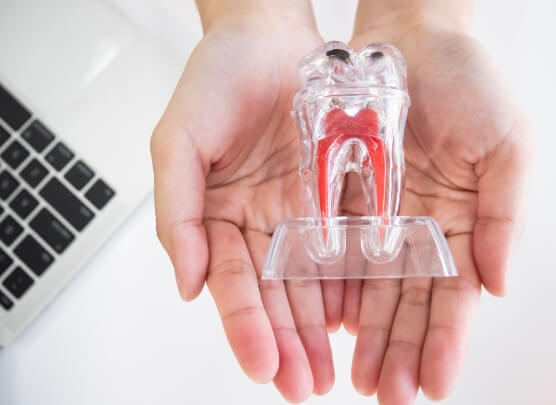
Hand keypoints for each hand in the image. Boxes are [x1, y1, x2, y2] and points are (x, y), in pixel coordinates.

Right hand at [151, 2, 336, 400]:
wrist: (269, 33)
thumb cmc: (218, 76)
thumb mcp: (179, 140)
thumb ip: (177, 213)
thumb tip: (186, 284)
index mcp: (219, 216)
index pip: (231, 284)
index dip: (244, 327)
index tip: (262, 366)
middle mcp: (260, 222)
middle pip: (273, 294)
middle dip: (288, 343)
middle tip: (303, 386)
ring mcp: (300, 211)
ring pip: (311, 281)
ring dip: (320, 328)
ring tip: (332, 370)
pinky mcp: (335, 195)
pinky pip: (345, 246)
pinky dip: (349, 283)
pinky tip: (357, 318)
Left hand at [340, 3, 533, 403]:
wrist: (413, 40)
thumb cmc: (469, 84)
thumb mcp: (507, 146)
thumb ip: (504, 218)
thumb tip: (497, 286)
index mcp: (465, 224)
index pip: (455, 297)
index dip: (446, 342)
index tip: (434, 384)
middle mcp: (422, 230)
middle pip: (410, 304)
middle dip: (400, 351)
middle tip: (386, 395)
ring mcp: (383, 219)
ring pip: (373, 289)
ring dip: (367, 335)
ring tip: (355, 378)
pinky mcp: (347, 201)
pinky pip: (339, 252)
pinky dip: (336, 289)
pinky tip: (331, 325)